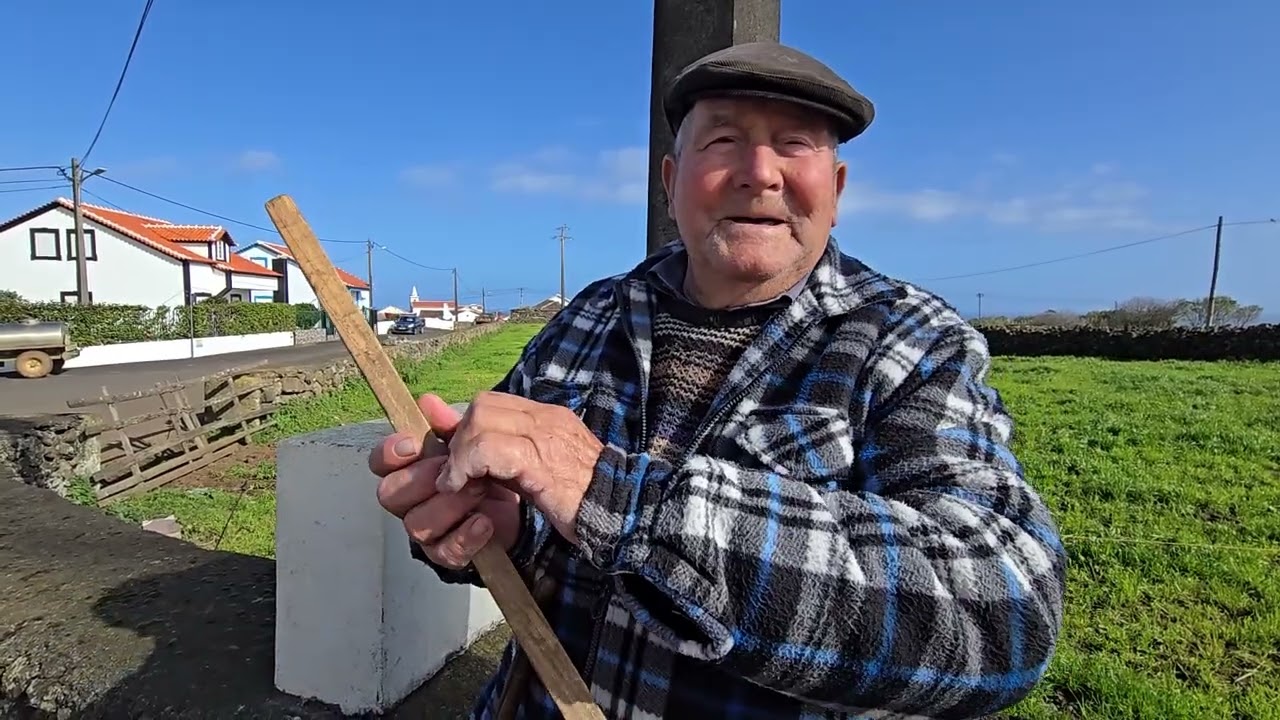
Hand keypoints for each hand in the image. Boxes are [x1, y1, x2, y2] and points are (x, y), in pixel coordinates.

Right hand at [370, 394, 521, 569]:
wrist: (524, 500)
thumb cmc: (490, 467)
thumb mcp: (476, 441)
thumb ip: (451, 425)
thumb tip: (427, 402)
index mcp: (410, 468)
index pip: (380, 462)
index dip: (388, 453)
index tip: (412, 444)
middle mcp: (410, 500)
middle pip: (389, 494)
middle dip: (422, 479)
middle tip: (457, 470)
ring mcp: (428, 529)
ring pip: (416, 524)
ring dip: (450, 505)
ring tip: (482, 490)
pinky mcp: (449, 553)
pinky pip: (443, 552)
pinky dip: (465, 536)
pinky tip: (485, 522)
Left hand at [439, 390, 602, 545]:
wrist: (621, 513)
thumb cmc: (582, 498)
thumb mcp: (538, 470)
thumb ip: (506, 455)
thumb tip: (468, 453)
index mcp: (548, 417)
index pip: (493, 402)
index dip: (468, 426)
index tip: (458, 457)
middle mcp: (545, 417)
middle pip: (482, 405)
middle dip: (460, 437)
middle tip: (458, 471)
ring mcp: (543, 434)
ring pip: (480, 421)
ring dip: (459, 454)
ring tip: (456, 482)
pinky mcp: (537, 459)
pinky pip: (487, 449)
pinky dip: (465, 467)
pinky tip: (462, 487)